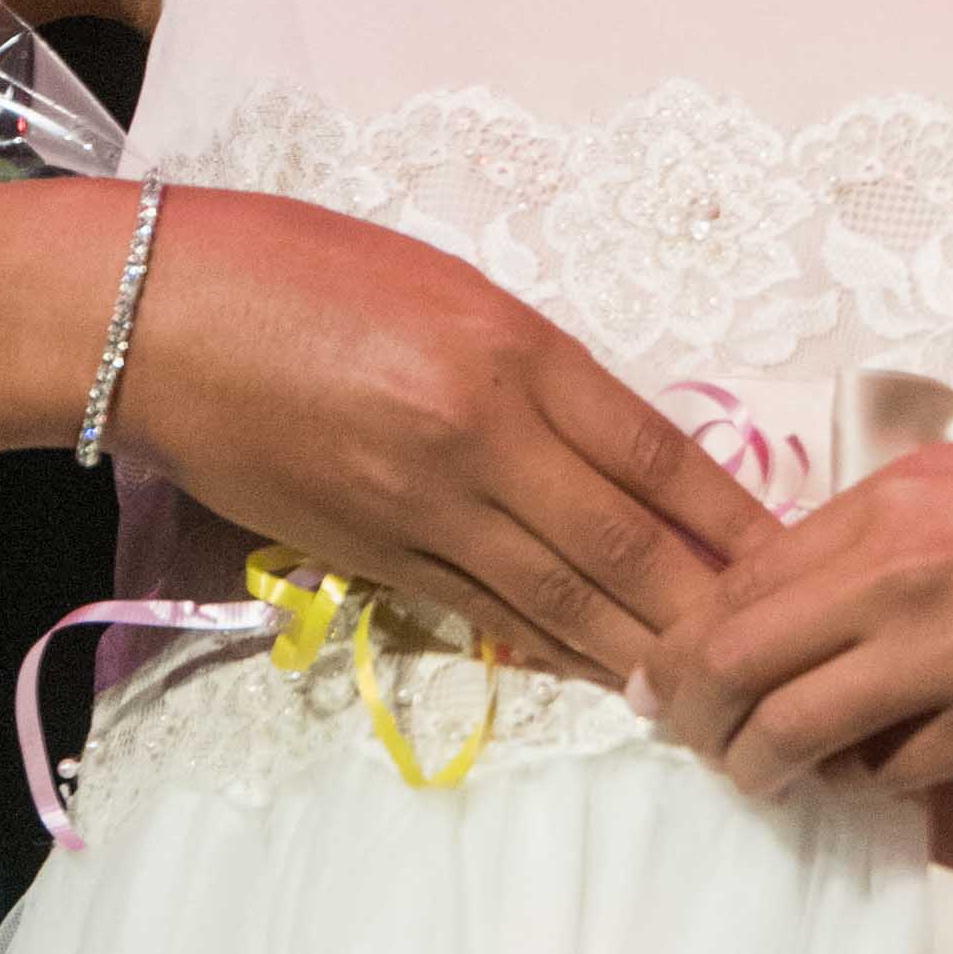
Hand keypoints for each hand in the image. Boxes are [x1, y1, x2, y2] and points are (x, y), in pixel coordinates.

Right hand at [108, 188, 780, 688]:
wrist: (159, 317)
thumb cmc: (300, 267)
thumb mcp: (447, 286)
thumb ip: (534, 364)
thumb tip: (614, 447)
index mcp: (511, 348)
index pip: (653, 452)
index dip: (730, 516)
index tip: (792, 557)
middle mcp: (480, 435)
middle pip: (625, 543)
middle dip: (708, 606)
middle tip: (775, 651)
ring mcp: (424, 505)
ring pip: (561, 596)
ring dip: (641, 648)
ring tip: (710, 686)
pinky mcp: (373, 553)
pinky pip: (486, 610)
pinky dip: (554, 645)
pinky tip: (600, 671)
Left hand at [638, 414, 952, 805]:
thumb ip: (899, 524)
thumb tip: (826, 578)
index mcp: (890, 501)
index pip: (737, 582)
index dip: (685, 640)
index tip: (668, 671)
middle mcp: (898, 575)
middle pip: (730, 661)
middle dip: (689, 713)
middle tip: (688, 736)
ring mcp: (947, 657)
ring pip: (793, 732)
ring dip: (756, 766)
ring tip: (756, 776)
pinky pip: (892, 772)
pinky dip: (864, 780)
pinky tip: (869, 773)